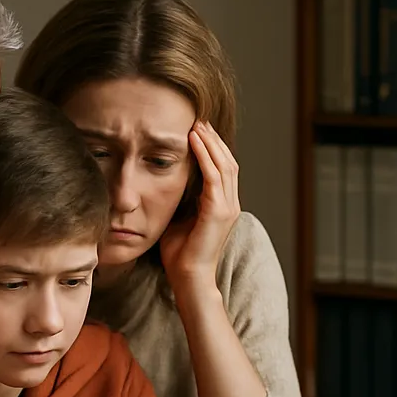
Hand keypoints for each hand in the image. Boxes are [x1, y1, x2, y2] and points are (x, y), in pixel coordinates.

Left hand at [159, 121, 239, 289]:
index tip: (197, 129)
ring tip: (196, 124)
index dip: (212, 147)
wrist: (189, 278)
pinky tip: (194, 141)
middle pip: (227, 161)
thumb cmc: (181, 255)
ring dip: (209, 142)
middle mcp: (230, 204)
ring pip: (224, 164)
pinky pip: (214, 176)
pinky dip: (205, 156)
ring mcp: (227, 207)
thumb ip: (181, 201)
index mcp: (223, 206)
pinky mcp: (219, 211)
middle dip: (213, 138)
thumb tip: (165, 183)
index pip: (223, 168)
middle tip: (198, 118)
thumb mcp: (180, 219)